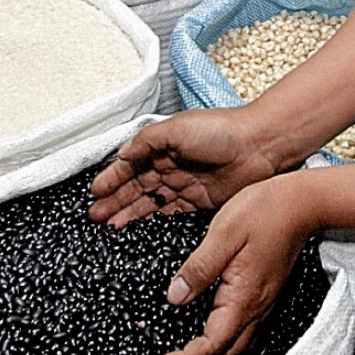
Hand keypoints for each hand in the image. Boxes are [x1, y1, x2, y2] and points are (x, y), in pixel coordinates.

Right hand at [89, 109, 277, 227]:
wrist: (260, 146)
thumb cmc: (222, 130)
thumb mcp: (177, 128)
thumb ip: (147, 141)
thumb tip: (123, 154)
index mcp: (163, 145)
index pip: (131, 164)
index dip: (112, 178)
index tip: (94, 191)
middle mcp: (171, 164)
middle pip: (136, 186)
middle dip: (114, 199)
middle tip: (95, 215)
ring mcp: (185, 183)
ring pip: (150, 201)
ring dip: (129, 212)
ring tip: (110, 224)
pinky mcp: (199, 201)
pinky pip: (170, 212)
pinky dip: (153, 219)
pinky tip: (139, 227)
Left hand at [150, 178, 315, 354]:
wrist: (302, 202)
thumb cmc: (266, 210)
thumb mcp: (225, 231)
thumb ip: (199, 267)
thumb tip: (174, 297)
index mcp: (244, 297)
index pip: (212, 344)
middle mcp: (256, 309)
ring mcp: (261, 306)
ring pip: (232, 353)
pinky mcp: (262, 299)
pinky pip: (240, 340)